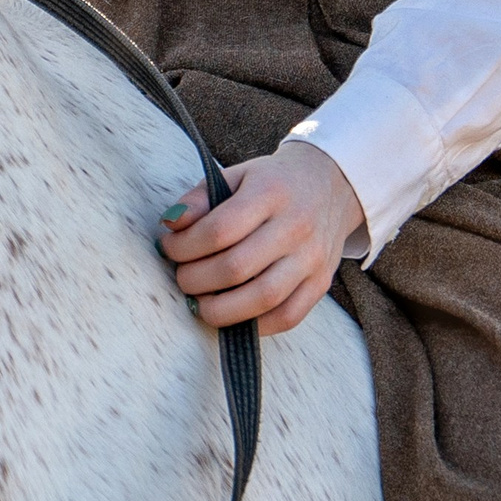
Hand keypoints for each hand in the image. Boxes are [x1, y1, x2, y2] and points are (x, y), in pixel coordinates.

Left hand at [157, 140, 364, 335]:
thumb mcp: (236, 175)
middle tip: (182, 277)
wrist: (331, 185)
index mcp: (270, 192)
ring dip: (221, 310)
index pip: (219, 230)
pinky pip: (287, 317)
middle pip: (236, 268)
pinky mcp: (321, 283)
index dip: (184, 246)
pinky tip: (233, 314)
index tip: (169, 248)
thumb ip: (200, 198)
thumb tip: (170, 224)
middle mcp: (295, 226)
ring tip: (201, 302)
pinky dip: (254, 325)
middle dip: (196, 280)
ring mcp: (311, 258)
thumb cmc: (274, 183)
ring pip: (262, 298)